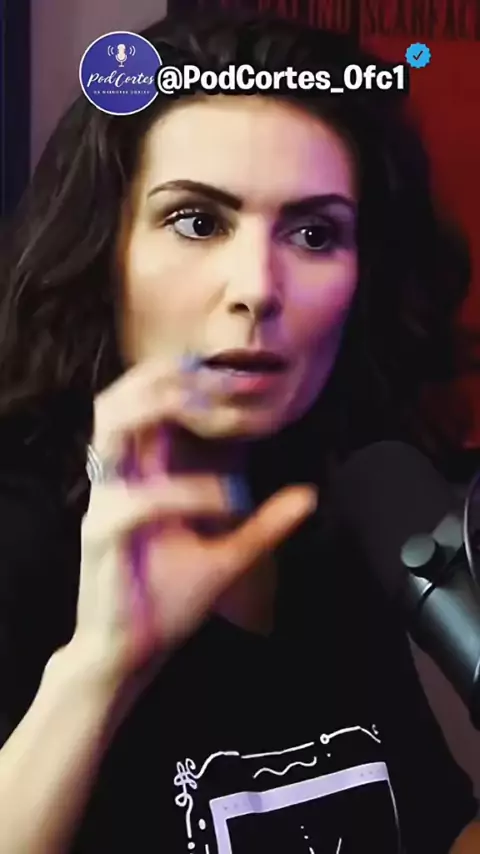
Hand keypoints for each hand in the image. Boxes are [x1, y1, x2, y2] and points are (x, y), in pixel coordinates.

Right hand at [74, 359, 316, 686]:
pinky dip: (188, 492)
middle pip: (117, 397)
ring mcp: (105, 503)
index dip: (180, 375)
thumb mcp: (228, 556)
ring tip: (209, 411)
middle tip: (217, 377)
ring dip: (158, 407)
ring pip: (111, 427)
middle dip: (165, 375)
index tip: (230, 367)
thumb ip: (265, 523)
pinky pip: (138, 500)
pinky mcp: (102, 537)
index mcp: (140, 476)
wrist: (129, 654)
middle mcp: (117, 479)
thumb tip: (309, 495)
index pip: (144, 404)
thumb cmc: (166, 600)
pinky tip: (232, 501)